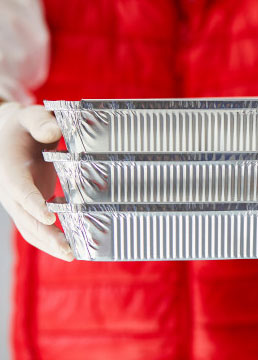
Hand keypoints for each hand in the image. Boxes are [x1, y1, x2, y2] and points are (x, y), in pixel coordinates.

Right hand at [0, 102, 72, 260]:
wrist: (5, 135)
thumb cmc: (22, 125)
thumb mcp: (28, 116)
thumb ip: (39, 122)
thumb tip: (54, 132)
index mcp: (9, 170)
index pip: (20, 191)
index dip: (33, 205)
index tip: (50, 218)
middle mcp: (11, 191)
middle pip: (26, 218)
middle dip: (46, 236)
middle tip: (69, 251)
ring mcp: (19, 201)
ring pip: (30, 228)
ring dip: (49, 243)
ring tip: (74, 255)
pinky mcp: (29, 205)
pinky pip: (37, 226)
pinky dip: (51, 238)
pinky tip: (74, 246)